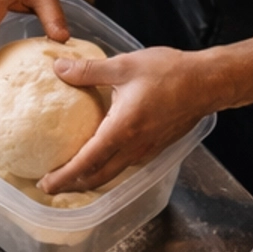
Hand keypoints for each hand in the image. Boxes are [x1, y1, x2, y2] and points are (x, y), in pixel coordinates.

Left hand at [38, 47, 210, 194]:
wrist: (207, 82)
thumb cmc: (170, 73)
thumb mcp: (124, 66)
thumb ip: (89, 70)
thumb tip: (58, 68)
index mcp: (122, 130)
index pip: (86, 162)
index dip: (63, 176)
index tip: (45, 184)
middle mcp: (134, 147)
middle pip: (98, 178)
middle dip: (72, 185)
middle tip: (51, 185)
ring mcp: (146, 150)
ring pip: (113, 174)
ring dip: (90, 179)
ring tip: (72, 174)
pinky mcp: (156, 147)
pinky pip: (126, 165)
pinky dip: (108, 168)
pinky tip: (101, 156)